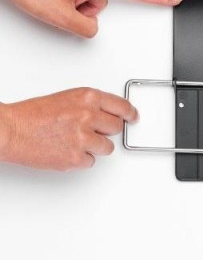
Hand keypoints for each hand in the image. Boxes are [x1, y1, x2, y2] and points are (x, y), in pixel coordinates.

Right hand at [0, 88, 137, 169]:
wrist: (11, 130)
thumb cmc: (33, 115)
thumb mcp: (67, 98)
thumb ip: (91, 105)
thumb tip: (109, 114)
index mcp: (88, 97)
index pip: (122, 106)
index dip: (130, 114)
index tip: (134, 117)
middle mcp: (88, 116)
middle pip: (117, 128)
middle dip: (107, 131)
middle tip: (93, 131)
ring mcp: (83, 138)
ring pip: (107, 147)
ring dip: (95, 146)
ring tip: (76, 141)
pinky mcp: (76, 157)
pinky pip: (91, 161)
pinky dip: (81, 158)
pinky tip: (67, 150)